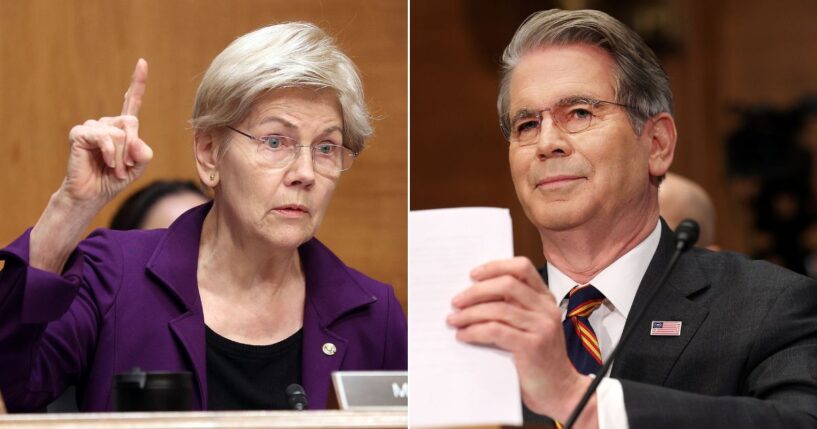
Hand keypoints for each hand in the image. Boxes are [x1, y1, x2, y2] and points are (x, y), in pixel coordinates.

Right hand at [61, 59, 152, 204]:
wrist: (92, 195)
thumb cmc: (113, 179)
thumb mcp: (139, 166)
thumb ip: (144, 151)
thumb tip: (134, 138)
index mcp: (122, 128)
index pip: (131, 101)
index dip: (137, 82)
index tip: (142, 62)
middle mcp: (107, 123)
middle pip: (131, 123)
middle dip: (132, 148)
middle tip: (124, 168)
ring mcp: (92, 127)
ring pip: (119, 133)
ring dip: (121, 156)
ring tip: (113, 168)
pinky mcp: (79, 133)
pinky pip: (104, 137)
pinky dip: (110, 153)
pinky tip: (106, 162)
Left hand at [447, 257, 593, 422]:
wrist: (561, 391)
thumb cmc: (539, 359)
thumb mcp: (530, 327)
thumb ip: (512, 310)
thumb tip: (472, 296)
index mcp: (546, 299)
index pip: (522, 268)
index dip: (495, 267)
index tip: (473, 274)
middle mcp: (546, 309)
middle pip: (507, 284)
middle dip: (476, 291)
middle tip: (456, 301)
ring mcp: (542, 326)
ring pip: (498, 308)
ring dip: (470, 313)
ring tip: (454, 320)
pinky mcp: (532, 346)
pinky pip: (495, 330)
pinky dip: (474, 331)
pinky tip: (463, 335)